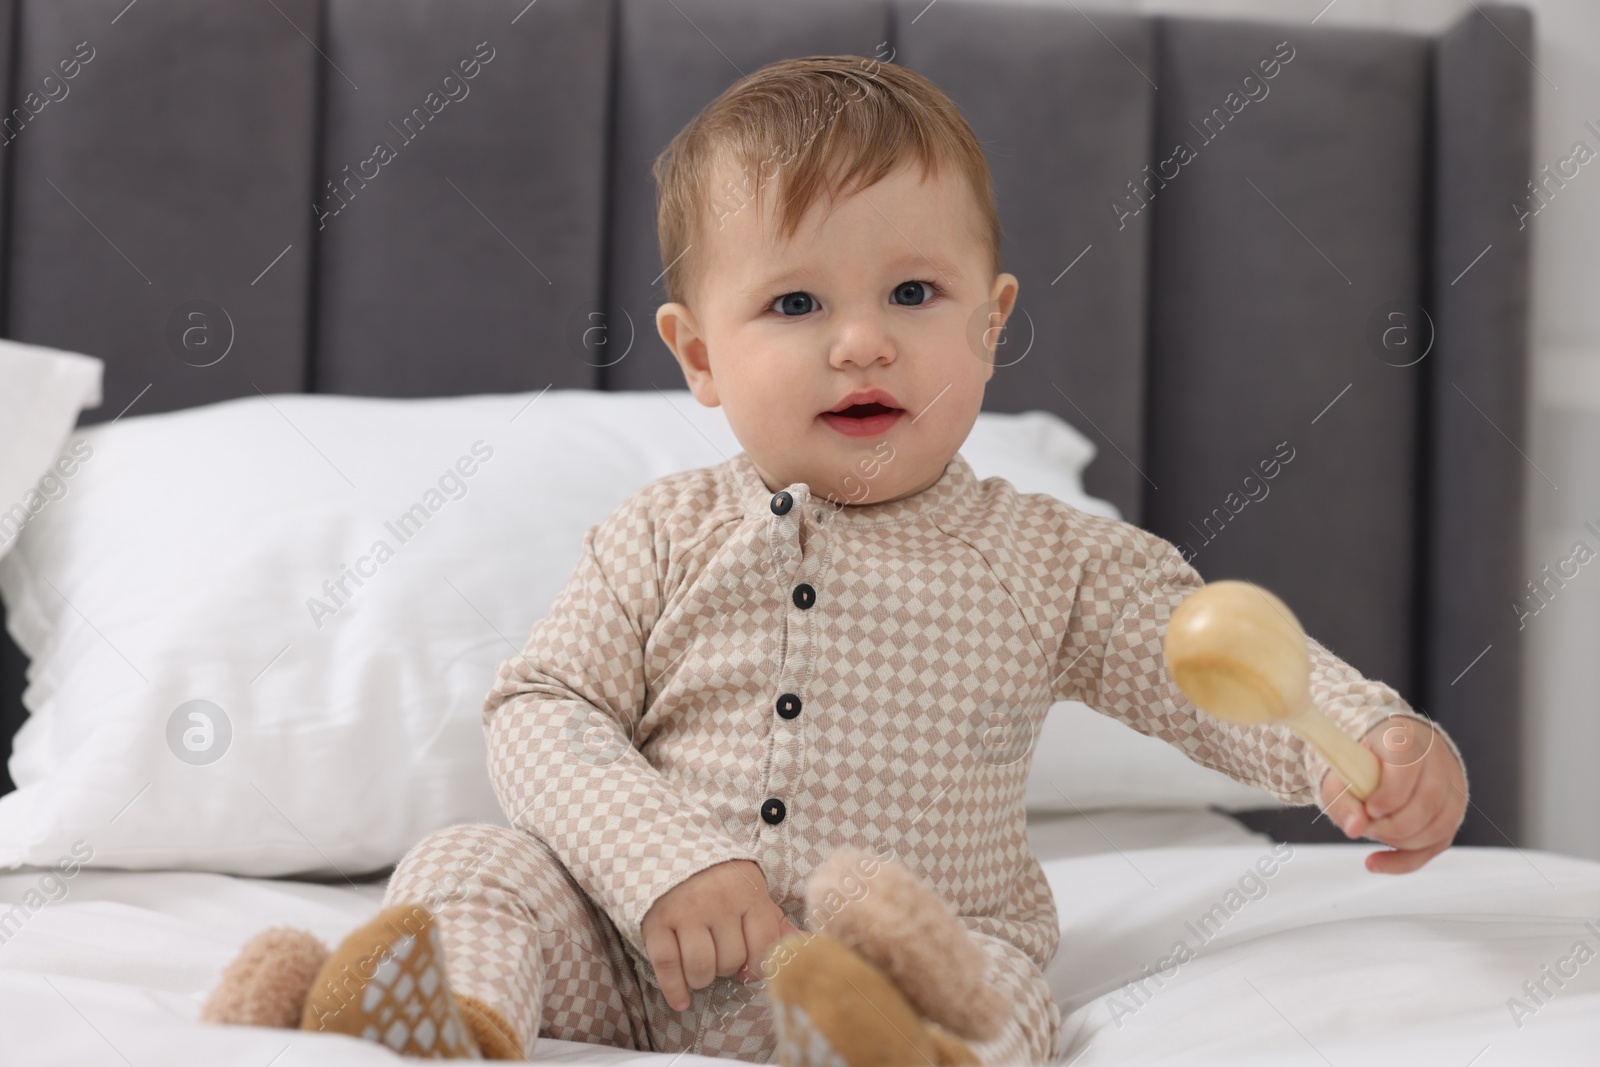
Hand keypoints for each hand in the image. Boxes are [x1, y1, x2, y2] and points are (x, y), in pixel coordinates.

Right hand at [640, 859, 801, 1010]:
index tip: (747, 969)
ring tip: (700, 968)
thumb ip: (774, 921)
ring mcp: (685, 911)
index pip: (763, 947)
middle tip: (718, 955)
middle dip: (726, 967)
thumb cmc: (718, 878)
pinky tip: (680, 1000)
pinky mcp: (656, 921)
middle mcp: (718, 901)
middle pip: (729, 961)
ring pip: (700, 968)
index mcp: (748, 892)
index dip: (757, 966)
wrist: (670, 848)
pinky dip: (674, 989)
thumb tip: (806, 945)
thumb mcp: (750, 890)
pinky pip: (667, 965)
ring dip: (701, 978)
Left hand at [1319, 715, 1466, 873]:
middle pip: (1429, 800)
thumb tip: (1355, 828)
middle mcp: (1434, 756)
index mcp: (1402, 737)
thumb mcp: (1337, 775)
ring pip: (1441, 824)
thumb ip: (1341, 799)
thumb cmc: (1356, 763)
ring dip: (1403, 842)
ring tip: (1373, 834)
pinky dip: (1409, 859)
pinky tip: (1377, 862)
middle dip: (1395, 825)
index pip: (1407, 764)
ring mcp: (1450, 782)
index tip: (1369, 809)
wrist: (1377, 752)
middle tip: (1368, 827)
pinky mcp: (1453, 807)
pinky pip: (1440, 841)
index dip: (1390, 794)